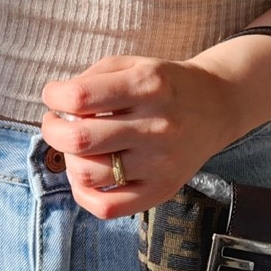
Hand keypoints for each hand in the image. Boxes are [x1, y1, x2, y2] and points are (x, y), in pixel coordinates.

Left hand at [39, 55, 240, 219]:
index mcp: (147, 85)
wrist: (217, 106)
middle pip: (79, 139)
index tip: (55, 96)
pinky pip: (108, 207)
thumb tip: (57, 108)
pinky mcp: (162, 189)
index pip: (79, 97)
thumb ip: (91, 79)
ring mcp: (160, 162)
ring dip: (68, 160)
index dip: (54, 97)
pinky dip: (84, 194)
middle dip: (53, 130)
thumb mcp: (132, 64)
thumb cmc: (163, 85)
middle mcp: (156, 125)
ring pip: (87, 175)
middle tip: (56, 123)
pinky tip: (87, 176)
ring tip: (77, 148)